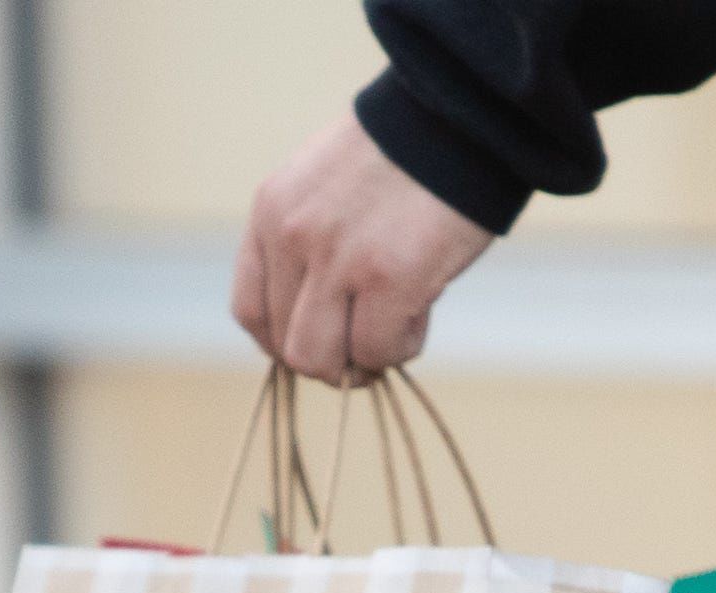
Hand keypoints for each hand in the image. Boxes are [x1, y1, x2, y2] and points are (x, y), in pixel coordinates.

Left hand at [233, 115, 492, 383]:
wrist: (465, 108)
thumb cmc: (408, 148)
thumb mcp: (327, 184)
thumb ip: (308, 239)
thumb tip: (316, 316)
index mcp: (272, 211)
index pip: (250, 310)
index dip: (281, 343)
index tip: (319, 343)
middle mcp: (293, 236)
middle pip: (286, 345)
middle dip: (328, 358)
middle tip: (367, 344)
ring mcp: (338, 258)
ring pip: (320, 359)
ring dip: (360, 361)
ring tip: (395, 328)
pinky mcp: (389, 277)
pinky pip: (377, 351)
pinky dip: (400, 347)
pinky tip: (423, 311)